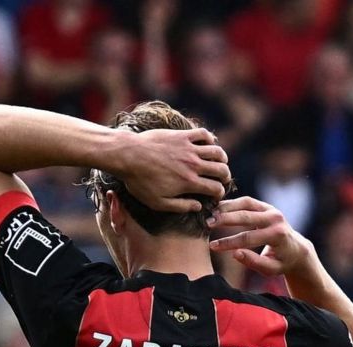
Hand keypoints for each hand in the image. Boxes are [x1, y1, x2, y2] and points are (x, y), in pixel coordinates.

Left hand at [114, 127, 228, 213]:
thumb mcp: (158, 203)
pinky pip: (203, 134)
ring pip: (217, 152)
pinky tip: (207, 144)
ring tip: (219, 161)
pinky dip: (209, 139)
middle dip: (225, 176)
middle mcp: (193, 165)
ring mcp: (188, 149)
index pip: (217, 188)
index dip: (220, 193)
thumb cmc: (140, 181)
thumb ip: (181, 206)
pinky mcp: (181, 136)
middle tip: (221, 178)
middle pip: (221, 170)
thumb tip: (199, 206)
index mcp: (189, 182)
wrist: (127, 155)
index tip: (216, 194)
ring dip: (221, 158)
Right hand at [209, 196, 314, 277]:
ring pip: (245, 204)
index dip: (229, 242)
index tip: (212, 247)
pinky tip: (217, 209)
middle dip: (224, 220)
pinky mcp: (266, 206)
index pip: (248, 238)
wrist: (296, 248)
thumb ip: (254, 262)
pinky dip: (231, 203)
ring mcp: (271, 209)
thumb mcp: (271, 268)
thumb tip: (235, 253)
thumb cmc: (282, 262)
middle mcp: (275, 219)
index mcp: (277, 235)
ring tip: (209, 215)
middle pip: (245, 217)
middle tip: (206, 224)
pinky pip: (246, 201)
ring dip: (225, 208)